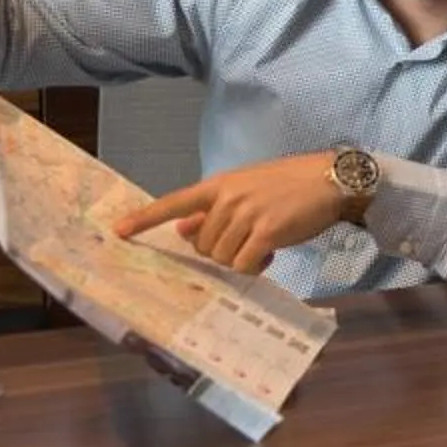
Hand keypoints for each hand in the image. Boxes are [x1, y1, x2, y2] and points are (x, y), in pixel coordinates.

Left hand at [114, 153, 346, 273]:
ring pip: (221, 258)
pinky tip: (270, 255)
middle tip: (247, 241)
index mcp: (218, 186)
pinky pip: (244, 265)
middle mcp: (227, 199)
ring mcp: (246, 214)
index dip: (144, 219)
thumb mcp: (245, 188)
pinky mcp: (267, 231)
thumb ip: (214, 209)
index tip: (118, 231)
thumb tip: (182, 229)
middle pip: (202, 245)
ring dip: (239, 260)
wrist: (328, 179)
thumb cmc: (288, 184)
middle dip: (220, 251)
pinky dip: (254, 267)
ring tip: (263, 245)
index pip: (173, 203)